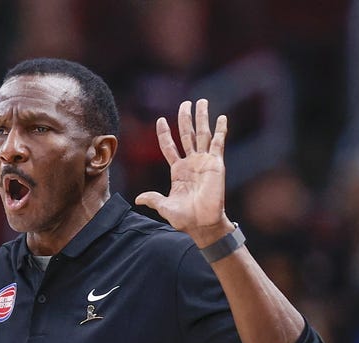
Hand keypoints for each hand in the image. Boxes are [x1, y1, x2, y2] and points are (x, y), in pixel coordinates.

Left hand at [135, 99, 230, 246]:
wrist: (203, 224)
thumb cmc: (185, 219)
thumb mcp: (164, 207)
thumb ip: (153, 199)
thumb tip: (137, 199)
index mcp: (178, 170)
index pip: (169, 146)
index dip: (164, 133)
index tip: (161, 120)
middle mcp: (191, 163)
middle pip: (187, 134)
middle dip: (185, 118)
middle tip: (186, 102)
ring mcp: (204, 162)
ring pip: (202, 134)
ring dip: (202, 118)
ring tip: (202, 102)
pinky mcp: (216, 164)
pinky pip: (218, 144)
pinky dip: (220, 130)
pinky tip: (221, 118)